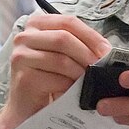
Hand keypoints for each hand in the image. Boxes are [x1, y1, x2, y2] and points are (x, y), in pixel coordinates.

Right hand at [0, 13, 111, 128]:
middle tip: (101, 67)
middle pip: (63, 39)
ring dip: (80, 72)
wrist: (27, 106)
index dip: (91, 36)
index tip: (107, 51)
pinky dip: (71, 86)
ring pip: (60, 60)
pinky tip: (77, 91)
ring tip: (91, 80)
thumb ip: (78, 46)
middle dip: (87, 54)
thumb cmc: (47, 79)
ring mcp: (21, 57)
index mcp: (36, 24)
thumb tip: (106, 50)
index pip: (68, 22)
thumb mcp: (62, 55)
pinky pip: (56, 79)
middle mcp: (24, 36)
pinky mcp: (24, 78)